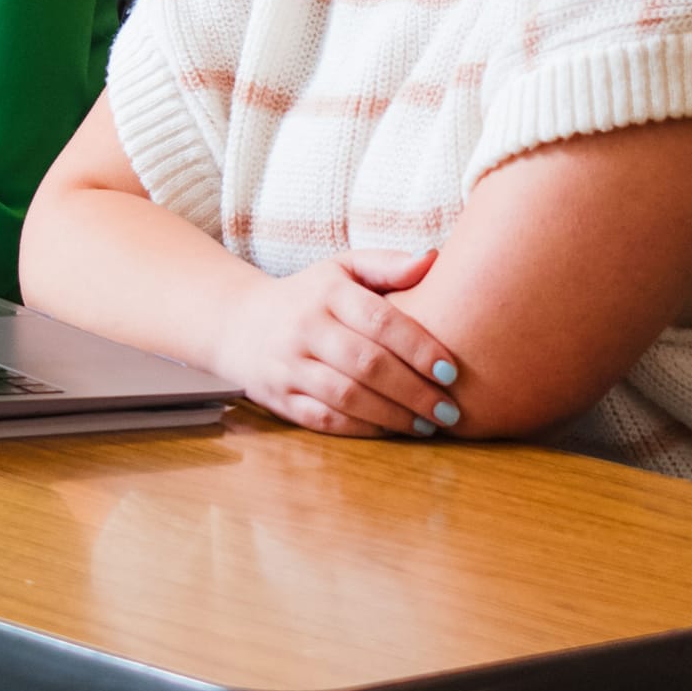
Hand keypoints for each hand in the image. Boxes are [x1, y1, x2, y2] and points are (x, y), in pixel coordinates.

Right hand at [219, 248, 457, 435]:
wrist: (240, 323)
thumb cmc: (309, 296)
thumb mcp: (342, 268)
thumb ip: (388, 264)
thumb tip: (434, 259)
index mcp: (327, 293)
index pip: (379, 321)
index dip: (418, 347)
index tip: (451, 370)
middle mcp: (305, 329)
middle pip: (366, 364)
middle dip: (414, 391)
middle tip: (450, 409)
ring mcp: (289, 366)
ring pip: (346, 396)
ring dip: (393, 415)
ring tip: (428, 424)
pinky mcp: (280, 398)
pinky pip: (325, 419)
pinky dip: (361, 429)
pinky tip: (391, 430)